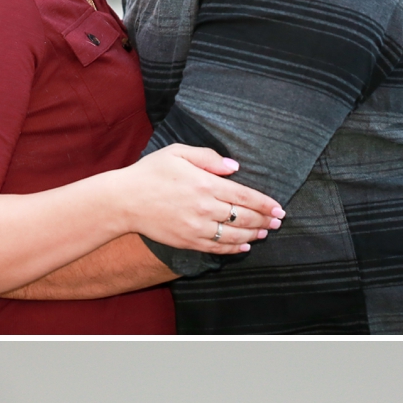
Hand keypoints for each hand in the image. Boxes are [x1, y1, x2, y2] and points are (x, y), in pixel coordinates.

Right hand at [118, 146, 284, 252]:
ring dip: (254, 235)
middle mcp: (205, 208)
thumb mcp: (177, 152)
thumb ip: (208, 158)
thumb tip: (234, 167)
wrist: (124, 200)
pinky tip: (245, 247)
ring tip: (265, 233)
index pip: (245, 196)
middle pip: (244, 217)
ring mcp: (197, 227)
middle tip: (279, 221)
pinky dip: (234, 249)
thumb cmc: (150, 172)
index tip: (279, 208)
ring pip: (234, 235)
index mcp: (205, 184)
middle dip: (265, 220)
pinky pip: (217, 248)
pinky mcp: (187, 241)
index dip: (265, 204)